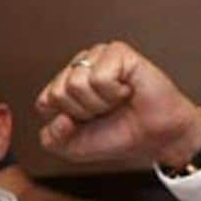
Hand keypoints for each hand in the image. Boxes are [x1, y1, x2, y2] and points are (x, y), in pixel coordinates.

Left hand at [36, 41, 200, 167]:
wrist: (154, 138)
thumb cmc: (117, 136)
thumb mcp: (72, 148)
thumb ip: (51, 139)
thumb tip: (58, 118)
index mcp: (65, 85)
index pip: (45, 101)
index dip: (66, 121)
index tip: (87, 123)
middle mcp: (80, 67)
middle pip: (58, 93)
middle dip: (83, 112)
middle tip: (105, 112)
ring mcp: (98, 56)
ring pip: (77, 83)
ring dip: (99, 103)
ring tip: (116, 101)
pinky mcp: (118, 52)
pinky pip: (99, 77)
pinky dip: (113, 93)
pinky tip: (127, 91)